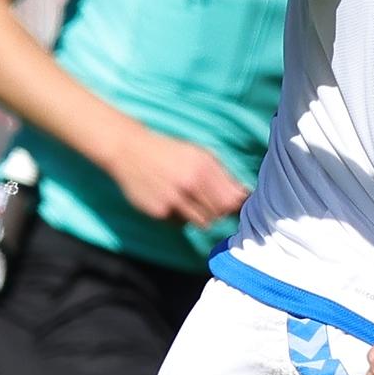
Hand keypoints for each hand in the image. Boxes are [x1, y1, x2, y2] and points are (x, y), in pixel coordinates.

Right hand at [104, 126, 247, 228]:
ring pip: (203, 223)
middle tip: (207, 201)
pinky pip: (180, 223)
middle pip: (219, 214)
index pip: (231, 201)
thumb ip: (222, 175)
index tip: (232, 205)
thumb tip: (244, 195)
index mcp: (203, 168)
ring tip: (189, 201)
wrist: (129, 151)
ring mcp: (173, 200)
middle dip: (218, 211)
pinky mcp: (159, 211)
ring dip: (201, 216)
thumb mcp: (198, 155)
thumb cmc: (169, 153)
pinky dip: (180, 217)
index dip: (234, 206)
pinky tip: (170, 201)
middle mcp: (189, 184)